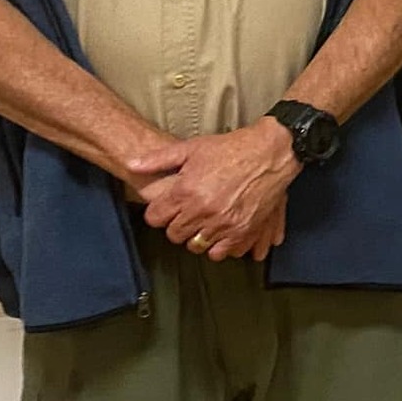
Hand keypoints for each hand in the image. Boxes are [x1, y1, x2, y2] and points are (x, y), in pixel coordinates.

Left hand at [137, 119, 300, 260]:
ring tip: (204, 222)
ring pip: (196, 246)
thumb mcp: (191, 148)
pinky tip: (221, 231)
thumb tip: (132, 164)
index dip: (159, 213)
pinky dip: (219, 245)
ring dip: (197, 236)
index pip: (155, 219)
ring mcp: (223, 224)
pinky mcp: (242, 231)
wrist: (269, 153)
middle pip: (174, 235)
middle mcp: (202, 211)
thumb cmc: (231, 149)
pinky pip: (221, 252)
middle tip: (187, 213)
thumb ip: (159, 159)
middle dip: (177, 225)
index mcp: (186, 191)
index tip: (167, 208)